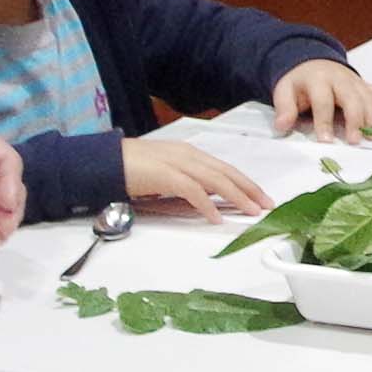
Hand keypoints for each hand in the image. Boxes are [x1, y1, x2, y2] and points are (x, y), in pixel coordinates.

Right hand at [121, 139, 270, 222]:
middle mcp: (187, 154)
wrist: (104, 161)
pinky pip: (192, 191)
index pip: (223, 168)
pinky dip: (207, 205)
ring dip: (237, 196)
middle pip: (226, 172)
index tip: (260, 196)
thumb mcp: (164, 174)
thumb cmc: (130, 168)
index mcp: (188, 153)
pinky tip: (216, 217)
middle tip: (266, 204)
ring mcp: (177, 163)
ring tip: (251, 211)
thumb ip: (185, 183)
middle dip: (249, 188)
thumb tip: (205, 200)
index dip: (244, 182)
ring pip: (216, 180)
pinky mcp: (165, 175)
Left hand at [271, 60, 371, 142]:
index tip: (326, 141)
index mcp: (318, 79)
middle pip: (354, 99)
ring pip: (370, 99)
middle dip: (356, 121)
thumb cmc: (300, 82)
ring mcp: (356, 82)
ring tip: (371, 139)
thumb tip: (282, 126)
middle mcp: (341, 78)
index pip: (323, 101)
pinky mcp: (367, 86)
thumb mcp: (285, 91)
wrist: (312, 62)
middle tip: (354, 141)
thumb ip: (284, 108)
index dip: (325, 122)